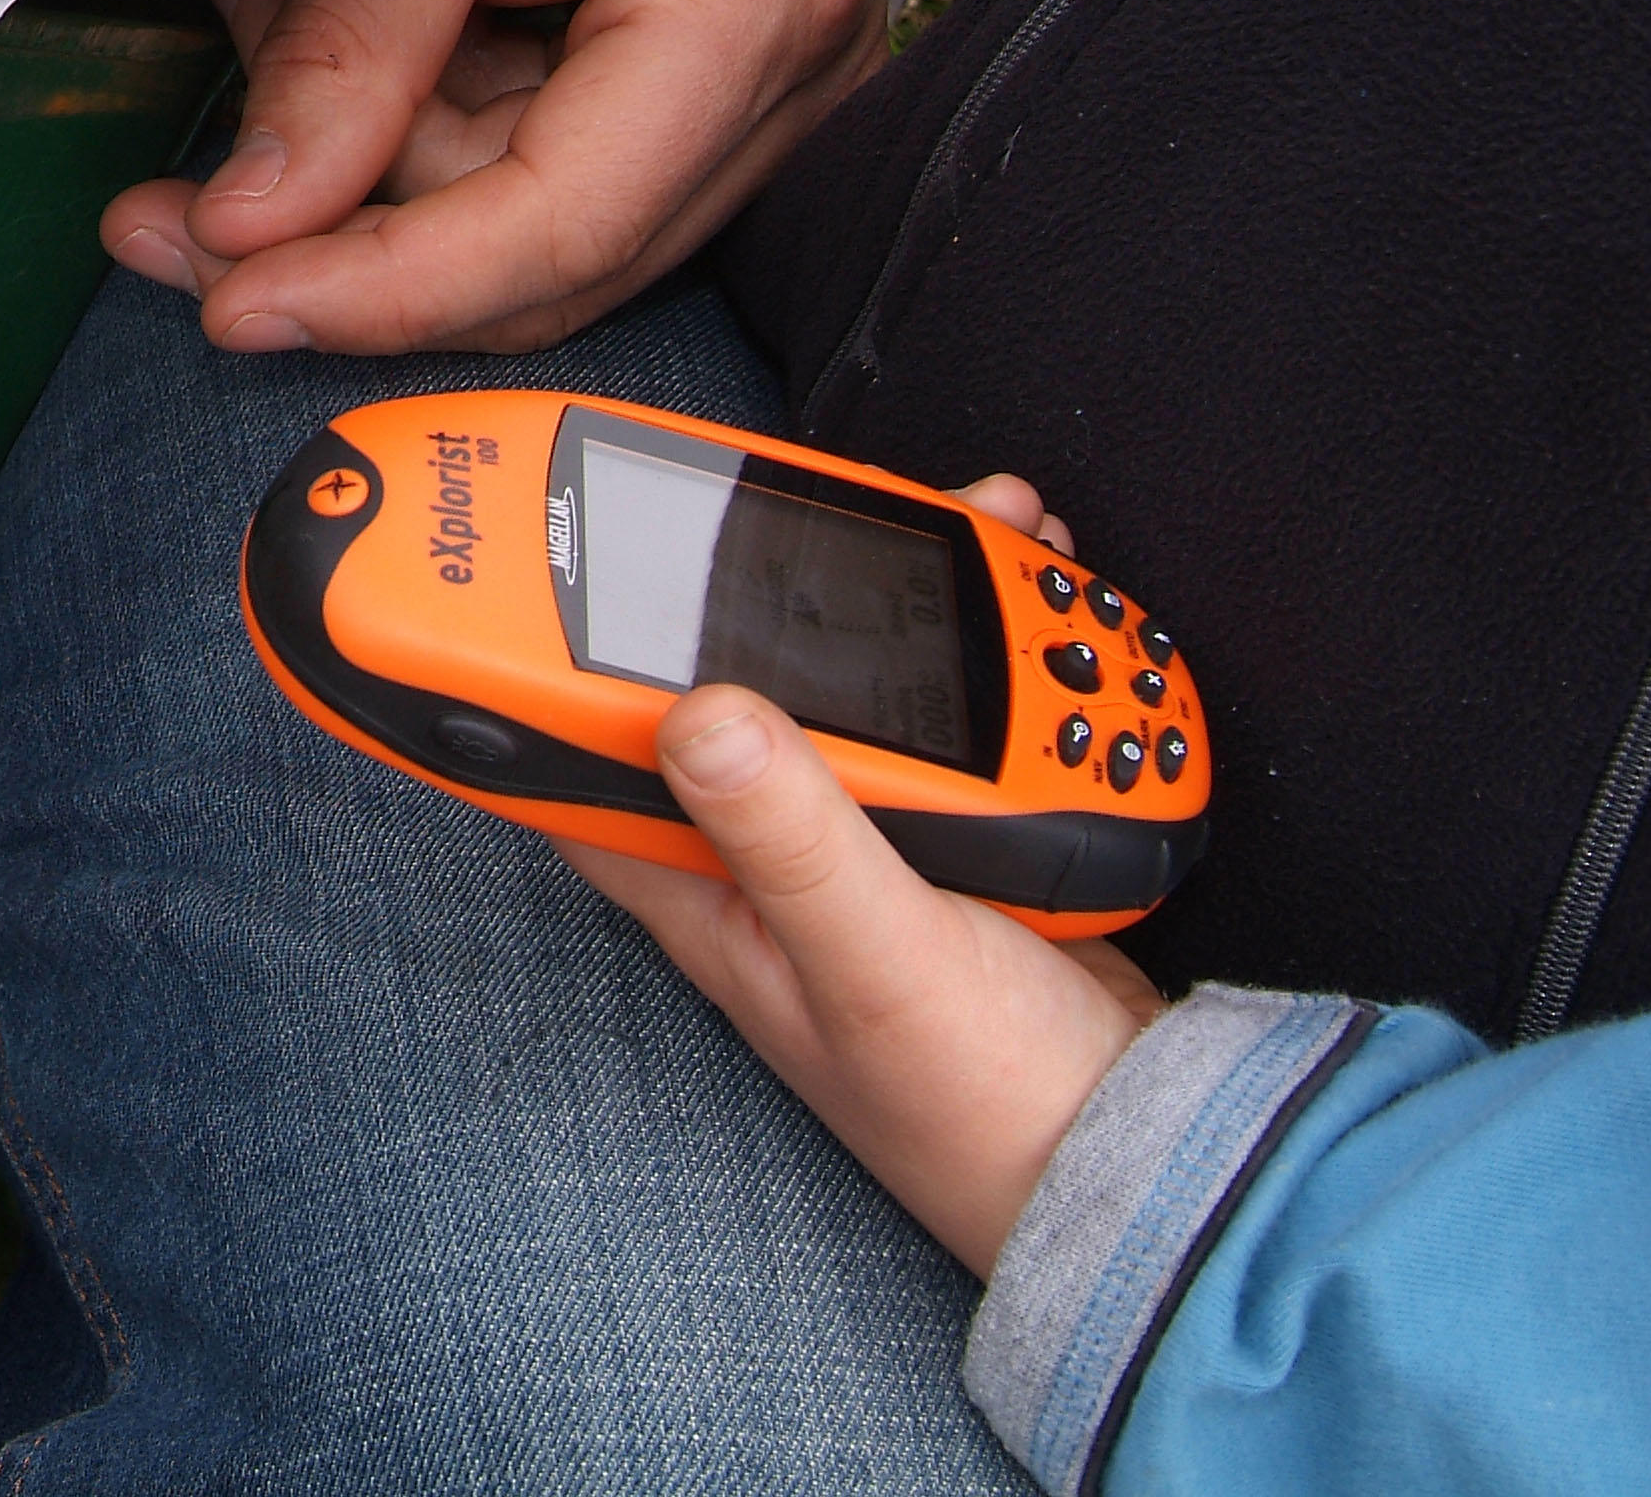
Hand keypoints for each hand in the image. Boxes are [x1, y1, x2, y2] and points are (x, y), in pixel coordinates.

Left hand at [101, 0, 884, 352]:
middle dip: (346, 243)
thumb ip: (355, 42)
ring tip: (264, 3)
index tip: (232, 303)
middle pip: (537, 259)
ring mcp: (753, 100)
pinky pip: (532, 163)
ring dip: (365, 158)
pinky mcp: (700, 97)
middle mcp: (783, 82)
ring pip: (517, 221)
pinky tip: (333, 23)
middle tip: (167, 217)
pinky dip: (414, 115)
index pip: (559, 222)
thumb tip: (247, 225)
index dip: (385, 289)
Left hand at [559, 484, 1165, 1275]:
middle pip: (724, 674)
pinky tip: (1041, 581)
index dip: (520, 663)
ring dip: (909, 592)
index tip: (499, 555)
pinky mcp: (957, 822)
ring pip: (852, 670)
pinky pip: (955, 701)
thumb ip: (791, 838)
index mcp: (705, 889)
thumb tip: (692, 708)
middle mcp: (765, 851)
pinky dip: (998, 639)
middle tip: (792, 491)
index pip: (574, 757)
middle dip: (752, 576)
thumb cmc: (989, 1103)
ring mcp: (863, 830)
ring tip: (986, 526)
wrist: (1151, 1157)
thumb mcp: (877, 959)